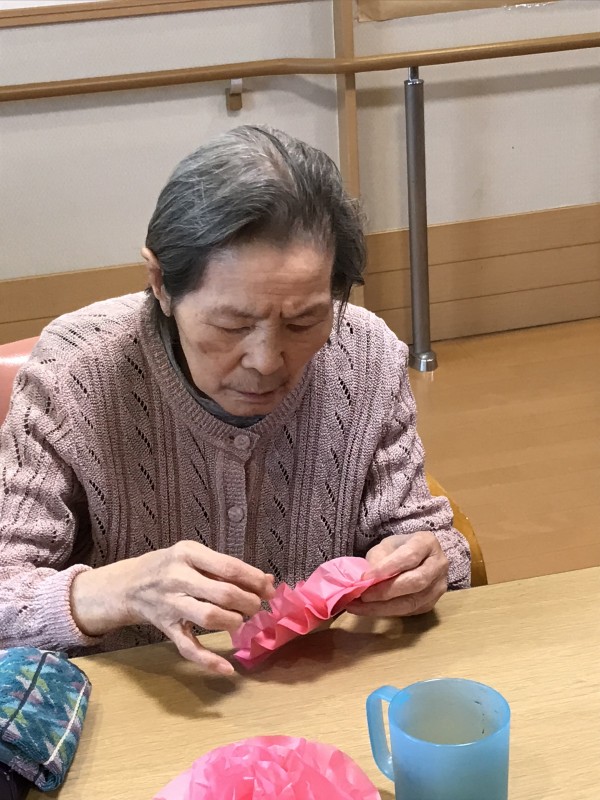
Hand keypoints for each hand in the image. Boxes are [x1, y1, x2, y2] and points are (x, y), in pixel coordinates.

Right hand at [71, 541, 274, 674]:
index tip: (269, 589)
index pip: (229, 567)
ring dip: (233, 622)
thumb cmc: (169, 566)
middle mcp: (177, 577)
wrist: (128, 584)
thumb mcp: (194, 556)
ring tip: (241, 621)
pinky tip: (228, 668)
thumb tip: (267, 582)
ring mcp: (170, 604)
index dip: (254, 580)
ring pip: (208, 617)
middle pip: (222, 593)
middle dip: (248, 602)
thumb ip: (227, 567)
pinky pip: (188, 647)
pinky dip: (208, 660)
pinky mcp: (166, 627)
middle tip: (257, 607)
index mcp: (188, 553)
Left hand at [346, 532, 447, 616]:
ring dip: (382, 607)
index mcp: (427, 543)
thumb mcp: (386, 546)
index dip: (387, 568)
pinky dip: (387, 612)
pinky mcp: (432, 604)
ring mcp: (438, 587)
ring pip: (412, 602)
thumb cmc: (399, 550)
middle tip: (362, 595)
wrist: (417, 559)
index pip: (410, 556)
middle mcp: (438, 565)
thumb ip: (378, 559)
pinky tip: (369, 610)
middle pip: (415, 582)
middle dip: (385, 591)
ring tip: (359, 607)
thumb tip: (367, 580)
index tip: (365, 577)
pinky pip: (409, 612)